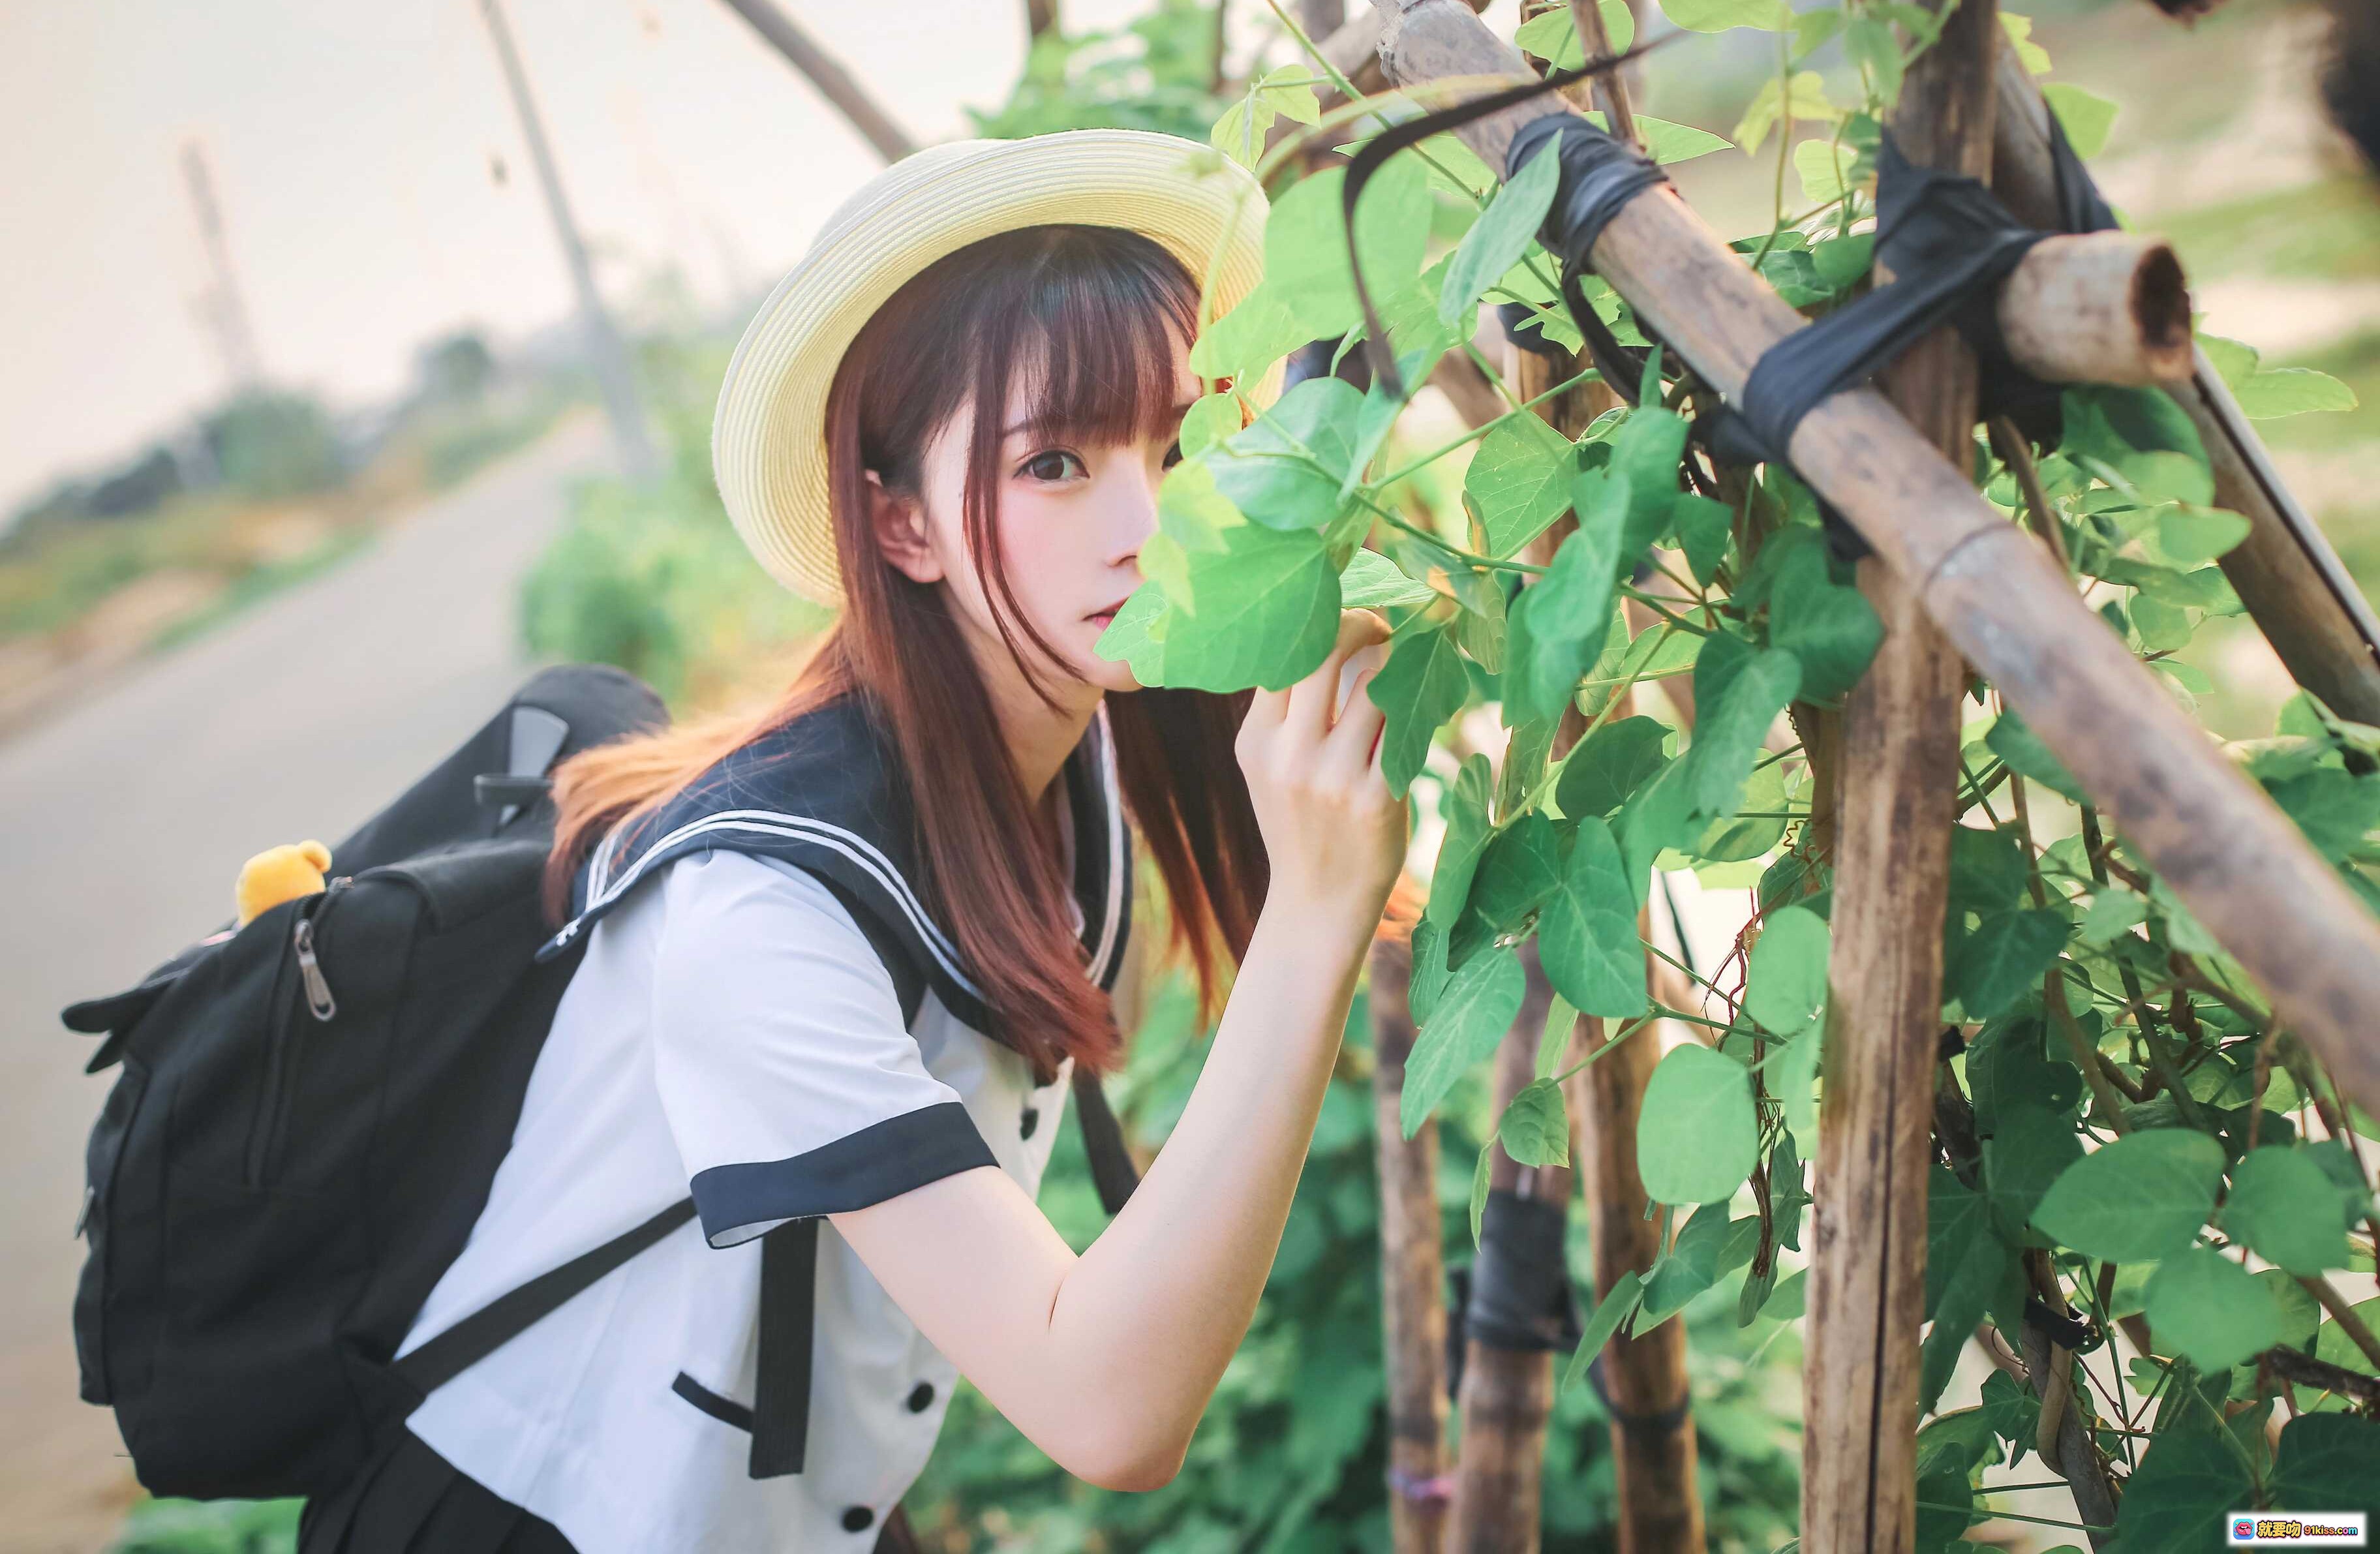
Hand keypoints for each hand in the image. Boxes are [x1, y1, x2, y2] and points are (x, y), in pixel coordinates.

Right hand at [1235, 611, 1407, 931]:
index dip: (1318, 621)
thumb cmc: (1301, 824)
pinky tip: (1417, 710)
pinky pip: (1404, 730)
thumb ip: (1289, 713)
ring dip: (1396, 669)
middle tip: (1381, 627)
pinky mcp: (1377, 797)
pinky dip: (1413, 711)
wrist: (1319, 902)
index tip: (1344, 617)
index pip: (1283, 655)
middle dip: (1361, 624)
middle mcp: (1289, 755)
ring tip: (1403, 671)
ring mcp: (1334, 776)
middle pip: (1326, 654)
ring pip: (1376, 686)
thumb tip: (1336, 634)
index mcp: (1256, 741)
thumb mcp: (1271, 769)